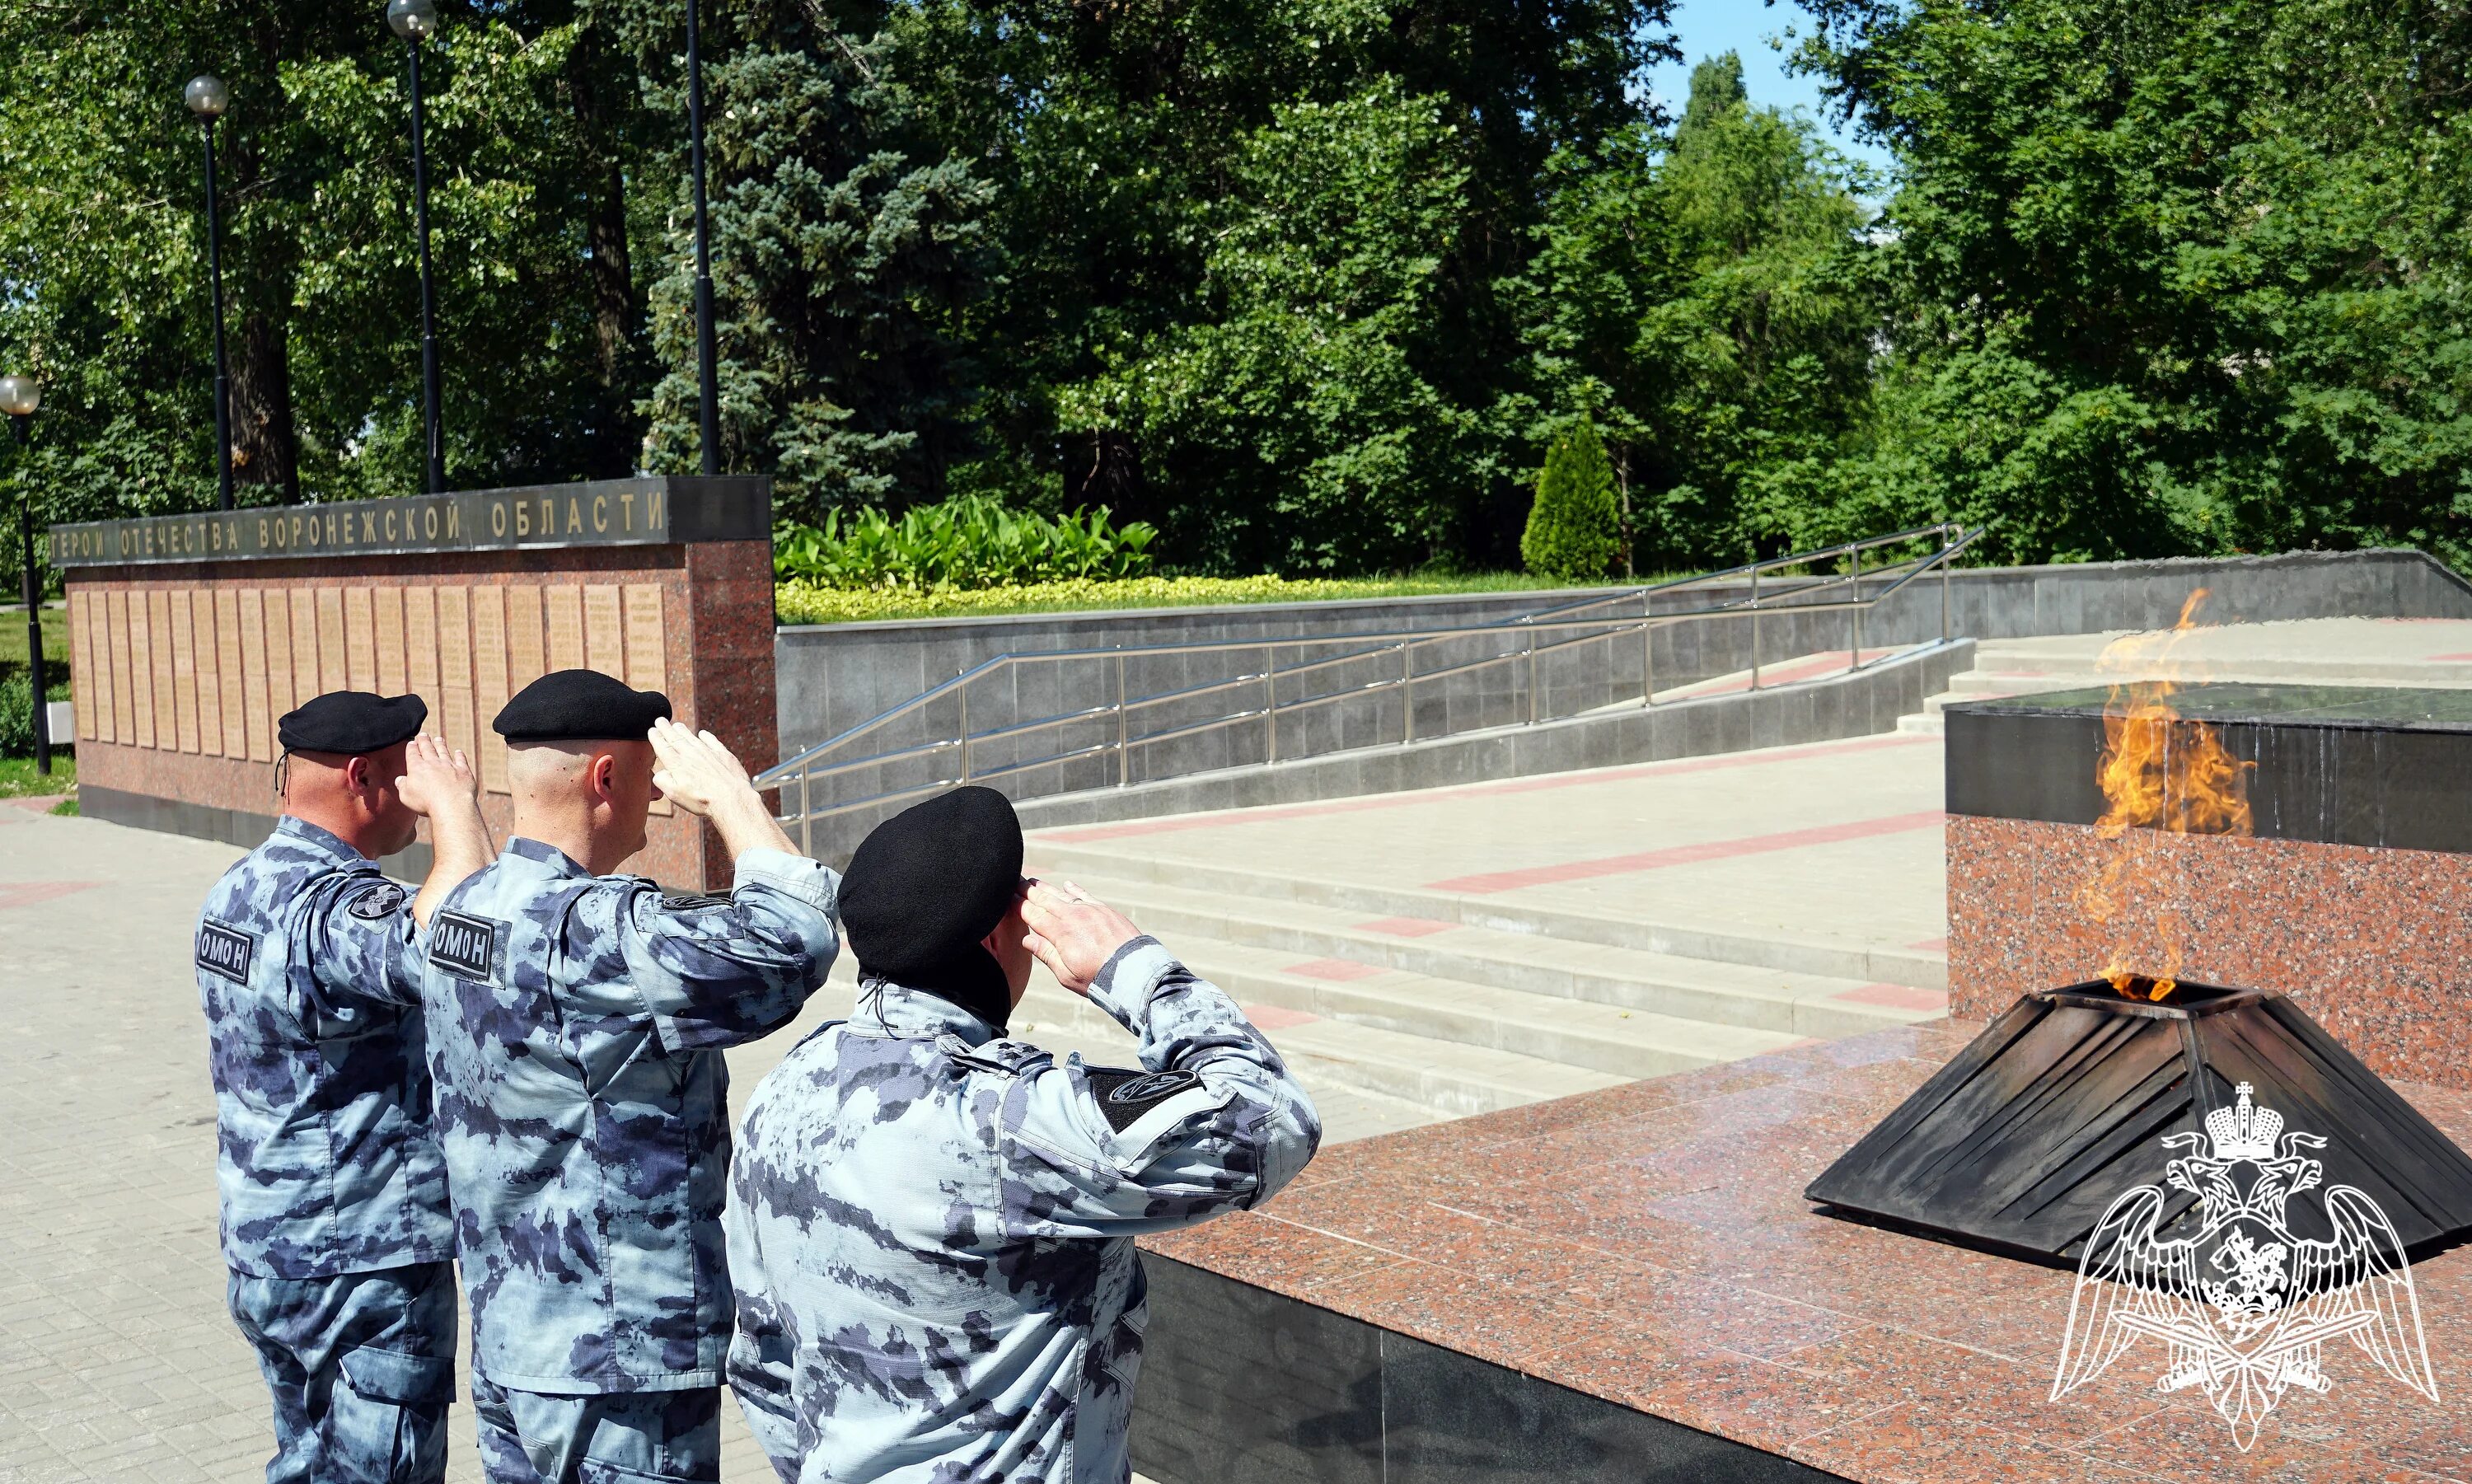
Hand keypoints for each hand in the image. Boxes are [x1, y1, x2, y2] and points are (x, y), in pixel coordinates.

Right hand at [394, 734, 477, 818]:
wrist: (451, 804)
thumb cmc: (426, 803)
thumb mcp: (406, 796)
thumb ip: (403, 786)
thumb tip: (400, 780)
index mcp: (417, 767)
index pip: (413, 754)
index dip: (412, 747)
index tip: (412, 742)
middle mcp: (433, 763)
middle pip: (428, 748)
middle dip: (424, 741)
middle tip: (423, 735)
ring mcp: (449, 765)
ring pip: (443, 751)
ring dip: (440, 744)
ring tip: (439, 739)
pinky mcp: (463, 771)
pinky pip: (461, 760)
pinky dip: (459, 755)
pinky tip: (458, 752)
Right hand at [647, 717, 755, 819]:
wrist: (731, 798)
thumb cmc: (702, 799)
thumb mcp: (675, 794)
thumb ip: (663, 781)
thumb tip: (660, 773)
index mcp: (677, 764)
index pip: (663, 747)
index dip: (656, 737)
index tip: (652, 730)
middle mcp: (691, 755)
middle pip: (675, 738)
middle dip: (666, 728)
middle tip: (660, 720)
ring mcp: (708, 753)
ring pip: (692, 738)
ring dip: (683, 730)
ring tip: (677, 725)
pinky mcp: (723, 754)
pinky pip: (712, 741)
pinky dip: (706, 736)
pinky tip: (703, 733)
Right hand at [1021, 880, 1142, 997]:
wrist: (1133, 971)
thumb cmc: (1098, 978)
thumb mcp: (1066, 974)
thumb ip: (1046, 953)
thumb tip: (1027, 939)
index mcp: (1059, 933)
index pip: (1032, 914)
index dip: (1017, 904)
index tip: (1004, 897)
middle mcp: (1073, 916)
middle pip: (1044, 899)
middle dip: (1026, 890)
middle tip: (1013, 881)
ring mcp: (1090, 910)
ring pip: (1062, 895)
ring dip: (1046, 888)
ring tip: (1032, 882)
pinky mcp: (1104, 910)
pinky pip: (1084, 895)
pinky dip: (1073, 890)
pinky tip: (1066, 885)